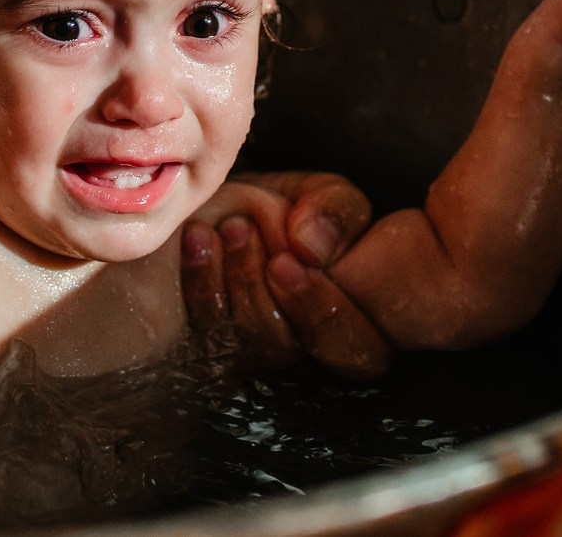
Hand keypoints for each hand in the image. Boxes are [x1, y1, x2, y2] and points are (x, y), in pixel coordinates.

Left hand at [180, 172, 393, 381]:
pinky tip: (198, 236)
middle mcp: (316, 359)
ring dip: (230, 281)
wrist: (251, 211)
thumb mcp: (329, 199)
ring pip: (246, 347)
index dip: (320, 312)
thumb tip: (310, 245)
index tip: (284, 260)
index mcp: (363, 330)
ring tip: (228, 225)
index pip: (356, 352)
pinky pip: (208, 337)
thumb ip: (336, 213)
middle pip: (290, 355)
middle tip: (241, 229)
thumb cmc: (303, 213)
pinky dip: (200, 283)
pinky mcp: (222, 352)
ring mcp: (266, 362)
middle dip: (258, 293)